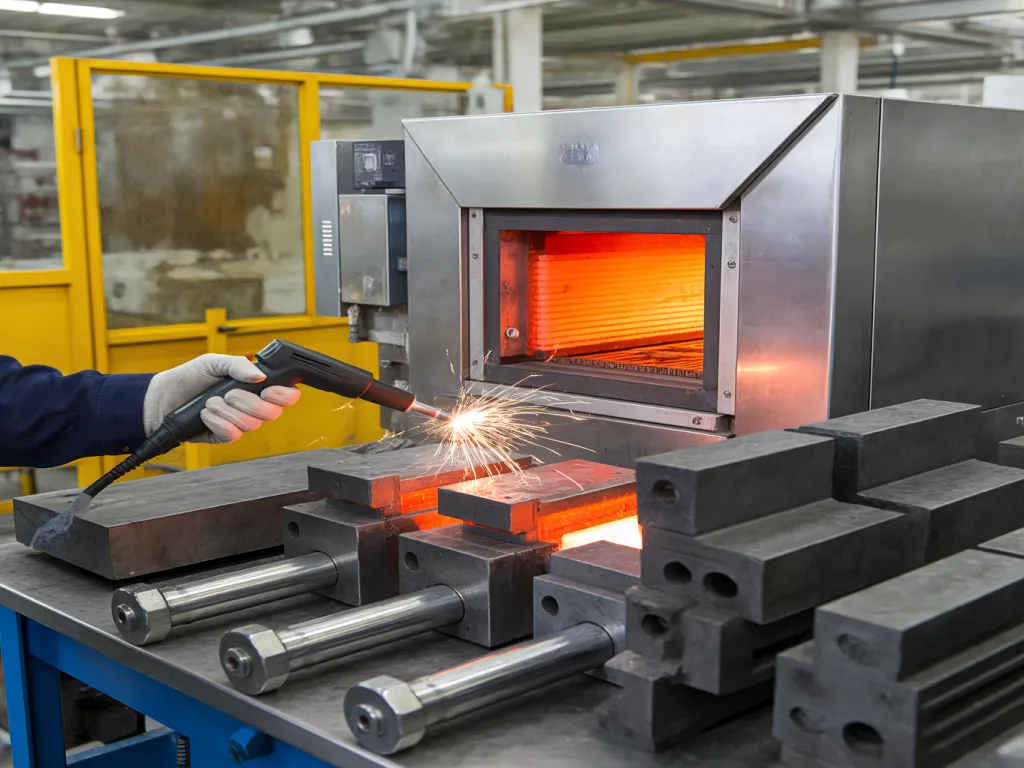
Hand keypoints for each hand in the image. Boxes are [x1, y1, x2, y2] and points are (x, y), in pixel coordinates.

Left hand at [142, 354, 301, 442]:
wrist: (162, 399)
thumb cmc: (188, 378)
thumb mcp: (213, 362)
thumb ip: (239, 365)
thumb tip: (259, 375)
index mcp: (256, 386)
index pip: (286, 395)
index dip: (284, 395)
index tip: (268, 390)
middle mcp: (252, 406)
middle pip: (272, 413)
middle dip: (248, 402)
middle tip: (229, 394)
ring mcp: (240, 422)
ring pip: (251, 424)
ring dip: (227, 411)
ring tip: (210, 402)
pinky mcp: (225, 435)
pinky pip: (233, 434)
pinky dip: (217, 422)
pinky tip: (205, 415)